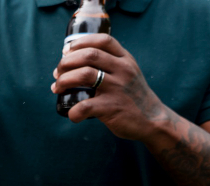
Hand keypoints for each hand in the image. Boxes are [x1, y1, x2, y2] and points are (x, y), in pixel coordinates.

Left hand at [52, 34, 167, 140]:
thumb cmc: (132, 96)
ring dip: (64, 80)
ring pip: (84, 75)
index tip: (66, 52)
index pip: (102, 40)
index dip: (80, 43)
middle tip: (58, 73)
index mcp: (125, 59)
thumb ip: (110, 63)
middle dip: (66, 62)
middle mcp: (122, 70)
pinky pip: (85, 107)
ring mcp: (117, 88)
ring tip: (57, 88)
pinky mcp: (112, 108)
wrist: (152, 120)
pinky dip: (73, 112)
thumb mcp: (127, 72)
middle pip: (89, 55)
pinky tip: (72, 114)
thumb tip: (74, 62)